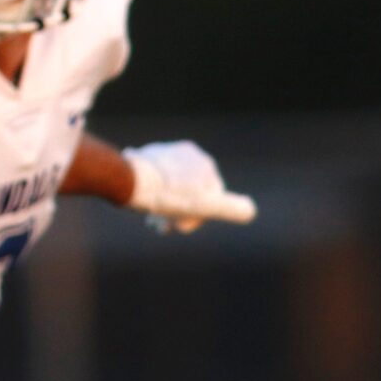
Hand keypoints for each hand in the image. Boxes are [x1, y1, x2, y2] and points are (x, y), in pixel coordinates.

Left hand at [121, 141, 256, 234]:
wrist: (130, 181)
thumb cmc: (168, 197)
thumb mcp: (205, 206)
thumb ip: (231, 208)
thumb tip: (250, 210)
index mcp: (205, 163)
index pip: (210, 198)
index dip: (197, 217)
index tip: (179, 228)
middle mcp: (187, 153)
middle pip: (189, 191)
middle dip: (179, 213)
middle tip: (161, 227)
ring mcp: (165, 152)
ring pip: (171, 186)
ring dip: (164, 205)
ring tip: (150, 220)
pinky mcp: (145, 155)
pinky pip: (155, 179)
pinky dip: (153, 193)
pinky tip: (143, 204)